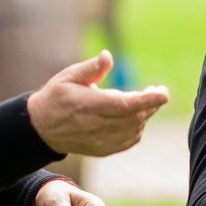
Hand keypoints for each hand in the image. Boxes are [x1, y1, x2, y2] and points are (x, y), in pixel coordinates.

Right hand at [27, 50, 169, 155]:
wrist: (41, 129)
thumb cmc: (56, 97)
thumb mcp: (68, 77)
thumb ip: (91, 68)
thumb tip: (108, 56)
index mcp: (89, 105)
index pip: (124, 104)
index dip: (146, 100)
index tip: (163, 94)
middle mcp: (97, 125)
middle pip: (134, 116)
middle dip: (151, 103)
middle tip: (158, 91)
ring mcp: (101, 140)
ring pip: (135, 128)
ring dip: (145, 114)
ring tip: (146, 100)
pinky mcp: (104, 149)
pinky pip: (129, 140)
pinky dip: (137, 127)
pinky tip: (135, 116)